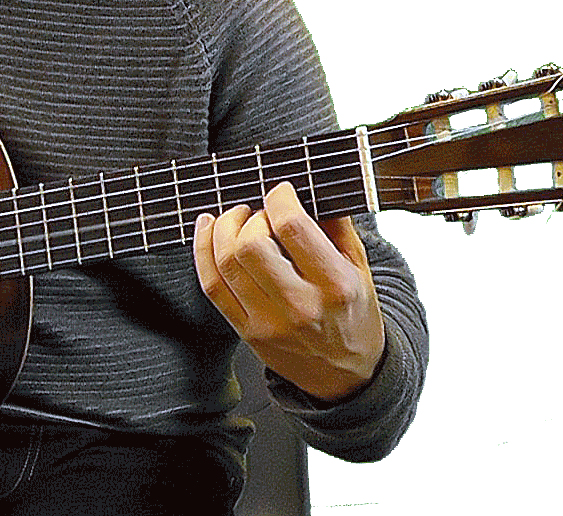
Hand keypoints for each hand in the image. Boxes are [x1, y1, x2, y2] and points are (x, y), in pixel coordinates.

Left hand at [193, 182, 384, 401]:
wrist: (347, 377)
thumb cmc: (354, 315)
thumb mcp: (360, 269)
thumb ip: (337, 225)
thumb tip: (309, 184)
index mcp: (335, 285)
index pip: (292, 227)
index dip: (279, 198)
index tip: (281, 192)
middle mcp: (300, 306)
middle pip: (251, 245)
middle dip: (249, 216)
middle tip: (259, 212)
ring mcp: (268, 323)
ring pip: (225, 263)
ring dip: (223, 228)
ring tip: (236, 218)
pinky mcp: (246, 332)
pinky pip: (211, 286)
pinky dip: (202, 251)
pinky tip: (209, 229)